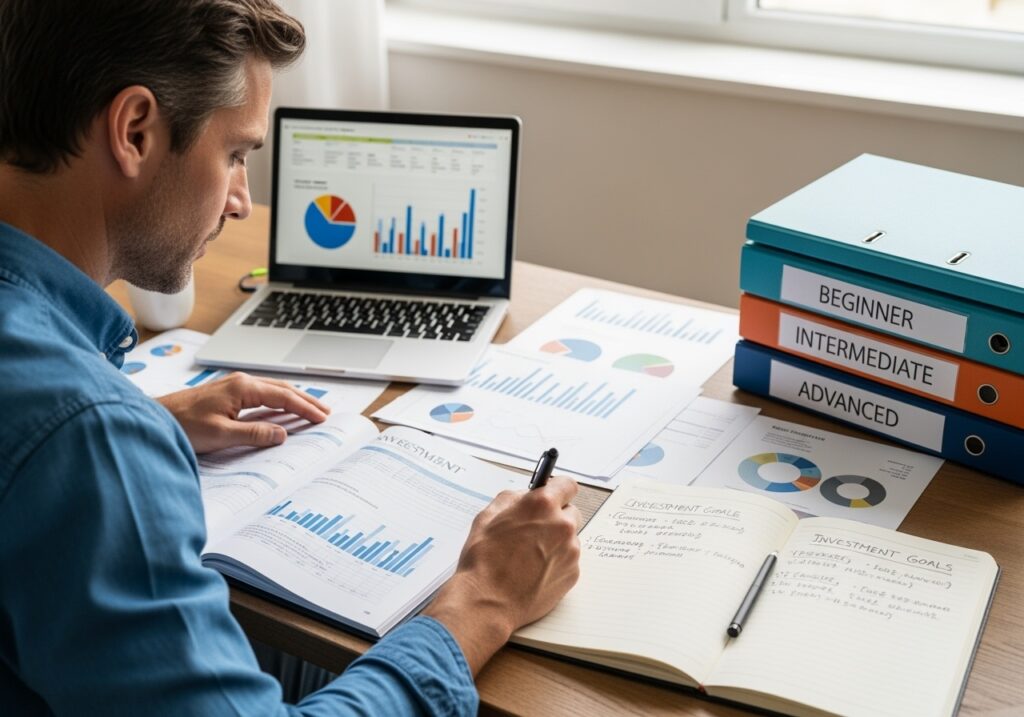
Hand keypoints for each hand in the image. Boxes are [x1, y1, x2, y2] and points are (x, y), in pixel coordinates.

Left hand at [157, 372, 329, 453]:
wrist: (154, 418)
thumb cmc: (182, 425)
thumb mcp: (221, 435)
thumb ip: (254, 434)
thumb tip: (282, 433)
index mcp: (243, 387)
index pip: (283, 397)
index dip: (305, 408)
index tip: (321, 417)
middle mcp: (241, 382)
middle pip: (282, 389)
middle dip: (306, 400)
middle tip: (325, 412)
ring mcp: (234, 386)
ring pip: (273, 390)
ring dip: (294, 399)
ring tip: (311, 409)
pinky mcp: (228, 393)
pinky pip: (262, 394)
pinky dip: (279, 401)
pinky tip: (282, 408)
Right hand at [422, 476, 581, 673]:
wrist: (487, 602)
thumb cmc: (483, 561)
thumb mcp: (487, 517)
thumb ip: (511, 499)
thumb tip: (523, 496)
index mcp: (542, 505)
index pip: (567, 484)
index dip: (558, 489)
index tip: (553, 494)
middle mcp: (562, 525)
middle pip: (571, 512)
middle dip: (556, 517)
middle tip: (535, 529)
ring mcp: (571, 551)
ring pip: (569, 538)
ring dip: (556, 541)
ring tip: (529, 556)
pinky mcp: (573, 573)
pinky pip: (569, 560)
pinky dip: (556, 563)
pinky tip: (534, 571)